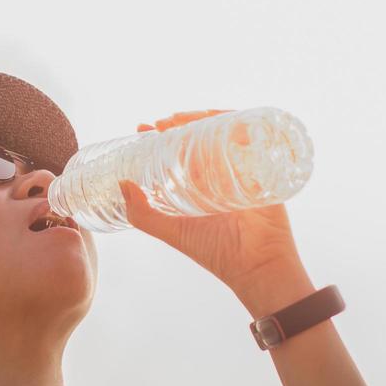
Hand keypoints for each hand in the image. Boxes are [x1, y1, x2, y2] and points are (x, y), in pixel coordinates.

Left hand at [118, 109, 303, 295]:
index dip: (162, 137)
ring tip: (182, 120)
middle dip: (181, 124)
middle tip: (161, 123)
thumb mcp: (173, 232)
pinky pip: (252, 139)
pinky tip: (218, 121)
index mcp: (201, 186)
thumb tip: (121, 184)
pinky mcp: (264, 167)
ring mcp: (243, 169)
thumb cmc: (218, 252)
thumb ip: (143, 215)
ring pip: (224, 133)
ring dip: (203, 119)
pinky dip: (237, 124)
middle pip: (202, 137)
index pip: (180, 152)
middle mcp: (221, 175)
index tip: (145, 129)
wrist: (257, 265)